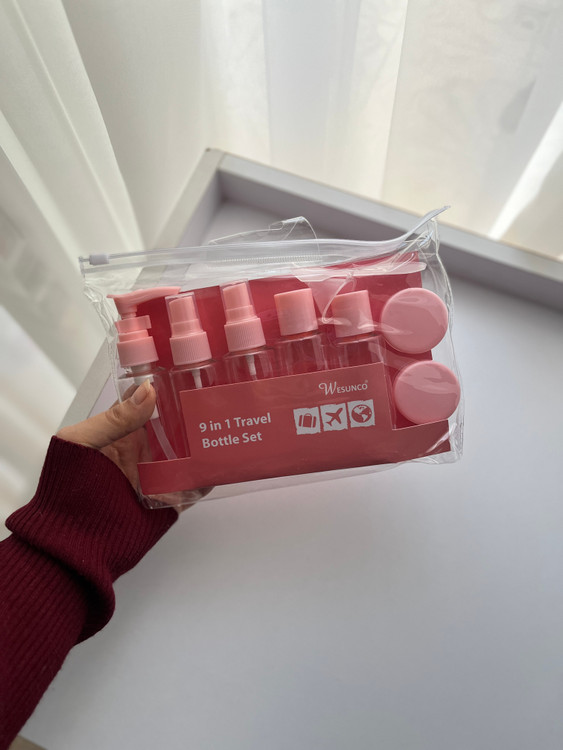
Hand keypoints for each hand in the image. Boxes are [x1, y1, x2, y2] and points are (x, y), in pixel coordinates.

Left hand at [56, 381, 209, 509]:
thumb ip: (115, 419)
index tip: (188, 372)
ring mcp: (157, 475)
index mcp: (120, 431)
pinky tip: (221, 464)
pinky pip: (193, 486)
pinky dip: (207, 476)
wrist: (71, 544)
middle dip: (192, 413)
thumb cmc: (65, 489)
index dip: (165, 387)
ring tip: (224, 426)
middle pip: (173, 425)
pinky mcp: (169, 501)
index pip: (147, 402)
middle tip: (215, 397)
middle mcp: (141, 450)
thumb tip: (148, 391)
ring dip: (203, 442)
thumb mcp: (82, 444)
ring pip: (187, 453)